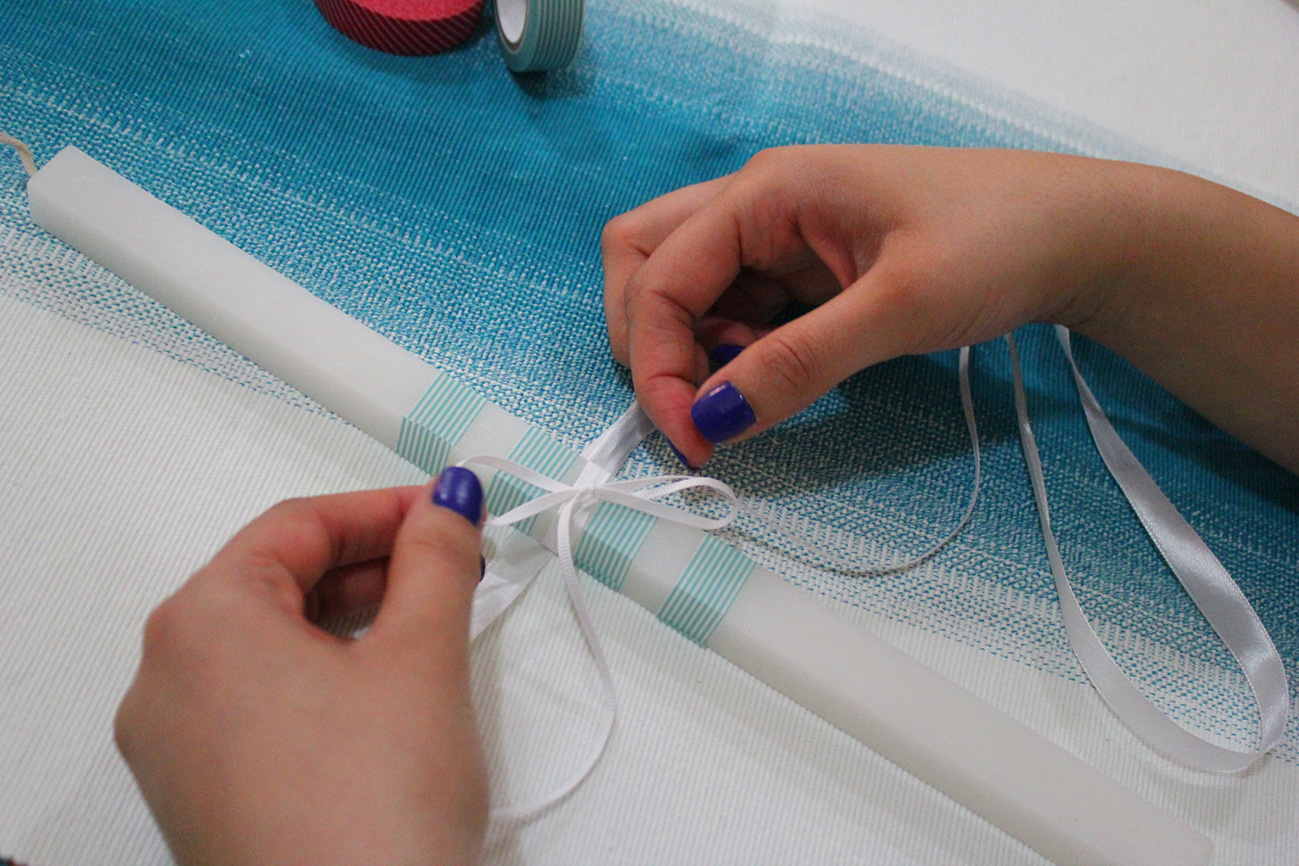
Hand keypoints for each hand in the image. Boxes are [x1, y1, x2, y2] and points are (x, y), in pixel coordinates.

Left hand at [115, 470, 489, 865]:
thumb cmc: (374, 809)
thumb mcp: (422, 656)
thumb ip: (436, 559)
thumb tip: (448, 504)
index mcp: (201, 622)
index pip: (297, 525)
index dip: (385, 508)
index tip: (450, 510)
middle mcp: (165, 679)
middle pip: (276, 580)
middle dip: (373, 564)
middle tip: (452, 563)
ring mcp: (175, 746)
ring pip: (268, 643)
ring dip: (352, 618)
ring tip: (431, 622)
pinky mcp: (201, 796)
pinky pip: (258, 703)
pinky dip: (322, 676)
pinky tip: (385, 688)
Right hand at [603, 144, 1298, 471]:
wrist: (1074, 235)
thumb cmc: (996, 243)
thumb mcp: (898, 308)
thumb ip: (798, 364)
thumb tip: (711, 422)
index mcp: (768, 191)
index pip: (660, 274)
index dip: (655, 361)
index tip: (689, 437)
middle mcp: (756, 206)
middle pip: (644, 261)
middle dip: (648, 340)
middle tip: (696, 408)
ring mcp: (777, 239)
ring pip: (684, 292)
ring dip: (690, 351)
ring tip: (749, 391)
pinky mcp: (801, 273)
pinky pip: (734, 313)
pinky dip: (730, 355)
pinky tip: (775, 378)